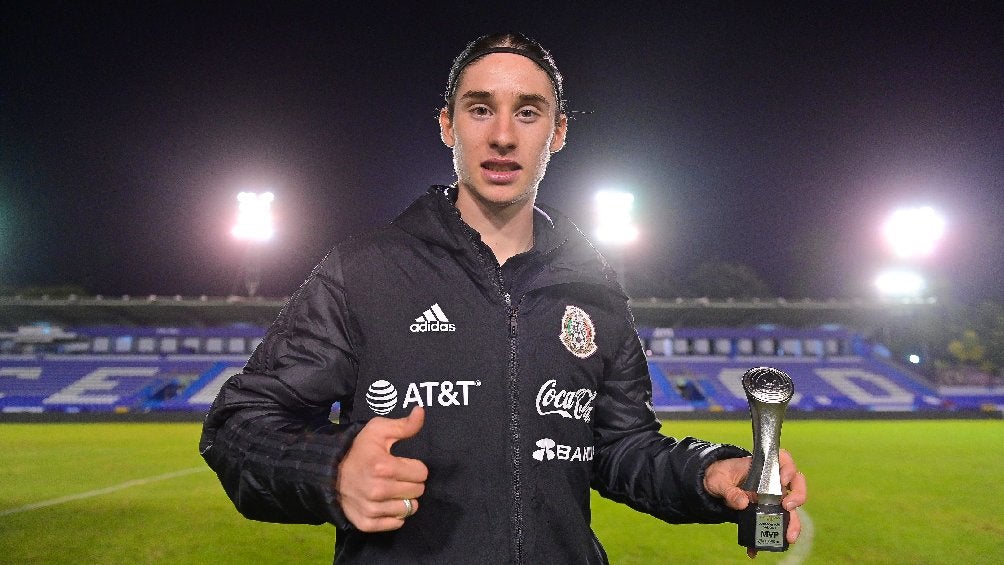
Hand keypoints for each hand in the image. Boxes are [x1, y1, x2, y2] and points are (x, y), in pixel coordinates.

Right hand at [335, 406, 427, 531]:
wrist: (328, 472)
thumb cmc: (357, 449)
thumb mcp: (378, 431)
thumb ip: (404, 425)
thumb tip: (420, 411)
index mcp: (384, 466)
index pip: (421, 473)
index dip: (415, 467)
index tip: (402, 464)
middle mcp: (378, 490)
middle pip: (417, 491)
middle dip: (411, 482)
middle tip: (397, 476)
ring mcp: (372, 508)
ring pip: (409, 508)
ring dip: (404, 499)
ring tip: (392, 489)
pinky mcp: (366, 523)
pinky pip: (396, 523)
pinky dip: (394, 515)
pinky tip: (386, 503)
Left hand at [704, 449, 806, 557]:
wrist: (715, 484)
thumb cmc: (721, 476)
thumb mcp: (720, 481)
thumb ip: (729, 490)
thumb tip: (742, 502)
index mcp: (764, 467)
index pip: (784, 460)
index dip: (788, 468)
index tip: (782, 480)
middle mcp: (774, 481)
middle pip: (796, 484)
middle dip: (798, 496)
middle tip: (788, 507)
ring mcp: (774, 496)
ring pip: (792, 507)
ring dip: (793, 522)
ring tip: (788, 537)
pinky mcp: (769, 510)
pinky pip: (777, 522)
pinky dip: (770, 536)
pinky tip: (757, 547)